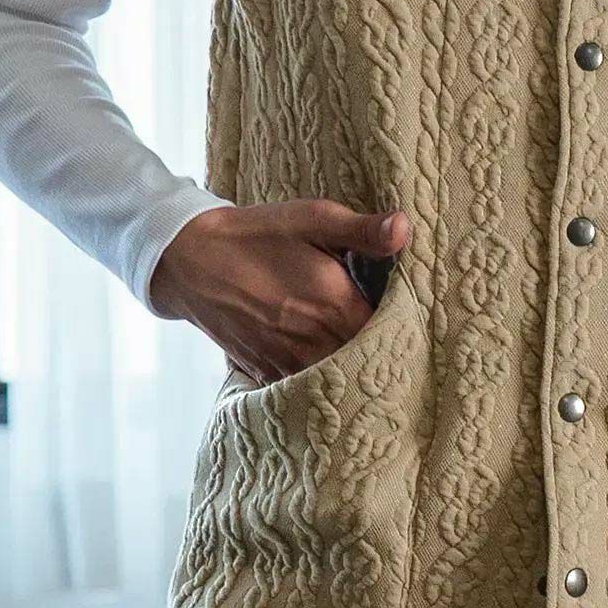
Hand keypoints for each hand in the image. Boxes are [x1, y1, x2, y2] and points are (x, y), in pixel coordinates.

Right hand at [148, 197, 412, 382]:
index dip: (406, 327)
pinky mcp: (267, 373)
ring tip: (370, 358)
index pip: (391, 332)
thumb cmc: (259, 234)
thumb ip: (362, 230)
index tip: (415, 319)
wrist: (192, 260)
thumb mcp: (313, 218)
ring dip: (355, 371)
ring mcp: (287, 362)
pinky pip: (307, 389)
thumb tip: (405, 230)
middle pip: (368, 362)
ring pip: (339, 381)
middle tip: (399, 342)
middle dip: (384, 354)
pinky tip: (331, 366)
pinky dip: (323, 383)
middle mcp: (314, 342)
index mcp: (334, 304)